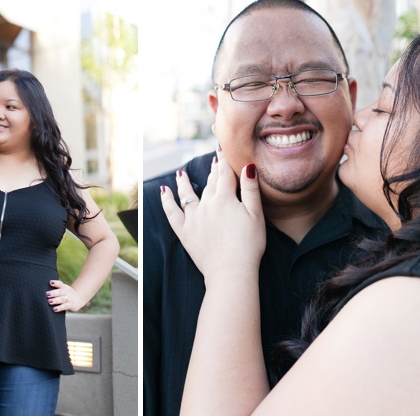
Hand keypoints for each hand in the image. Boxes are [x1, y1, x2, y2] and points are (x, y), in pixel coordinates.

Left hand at [47, 280, 83, 311]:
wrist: (79, 299)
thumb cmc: (66, 294)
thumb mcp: (63, 289)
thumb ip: (55, 288)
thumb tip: (42, 288)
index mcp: (64, 287)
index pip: (60, 284)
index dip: (55, 283)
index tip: (50, 282)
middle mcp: (66, 292)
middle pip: (60, 292)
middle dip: (53, 293)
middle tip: (47, 294)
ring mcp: (69, 299)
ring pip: (62, 299)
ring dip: (56, 300)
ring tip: (49, 301)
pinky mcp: (70, 305)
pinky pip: (64, 306)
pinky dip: (60, 308)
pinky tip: (54, 309)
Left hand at [160, 148, 265, 282]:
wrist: (231, 272)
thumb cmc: (249, 246)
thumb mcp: (256, 215)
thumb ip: (250, 189)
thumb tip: (247, 165)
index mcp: (225, 199)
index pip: (225, 174)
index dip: (224, 160)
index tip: (222, 148)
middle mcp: (206, 204)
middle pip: (210, 183)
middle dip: (212, 170)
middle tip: (213, 159)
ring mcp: (193, 218)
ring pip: (188, 194)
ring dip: (185, 183)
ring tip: (181, 173)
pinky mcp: (184, 231)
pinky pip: (172, 213)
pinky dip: (167, 201)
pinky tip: (164, 191)